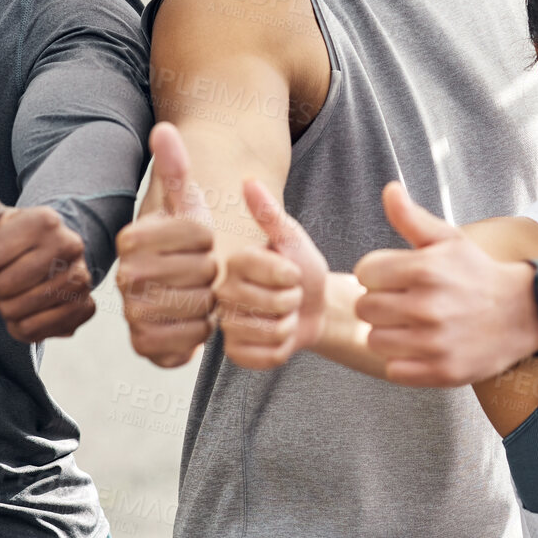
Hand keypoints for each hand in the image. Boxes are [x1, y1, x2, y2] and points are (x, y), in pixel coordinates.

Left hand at [0, 134, 96, 342]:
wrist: (50, 259)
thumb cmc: (10, 237)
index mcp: (44, 219)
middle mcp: (71, 246)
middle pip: (0, 288)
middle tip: (7, 273)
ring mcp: (83, 279)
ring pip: (16, 312)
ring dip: (8, 307)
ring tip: (20, 289)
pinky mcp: (86, 308)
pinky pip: (35, 332)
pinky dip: (25, 326)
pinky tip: (33, 307)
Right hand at [116, 122, 218, 367]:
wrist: (183, 295)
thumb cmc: (187, 245)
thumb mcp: (187, 205)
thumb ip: (176, 169)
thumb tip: (163, 128)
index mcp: (132, 237)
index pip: (199, 232)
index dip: (210, 237)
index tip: (199, 241)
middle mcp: (123, 275)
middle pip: (201, 271)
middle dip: (212, 272)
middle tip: (201, 272)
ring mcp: (130, 312)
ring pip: (196, 305)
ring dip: (209, 301)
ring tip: (199, 294)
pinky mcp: (143, 345)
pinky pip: (186, 341)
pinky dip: (199, 332)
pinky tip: (194, 321)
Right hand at [215, 179, 326, 369]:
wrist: (314, 307)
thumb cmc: (302, 269)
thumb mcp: (292, 239)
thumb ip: (269, 214)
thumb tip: (249, 181)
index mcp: (234, 262)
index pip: (275, 272)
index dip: (294, 276)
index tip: (291, 272)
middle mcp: (223, 293)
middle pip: (274, 304)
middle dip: (294, 301)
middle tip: (287, 295)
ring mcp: (227, 325)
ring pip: (272, 331)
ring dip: (289, 325)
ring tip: (283, 315)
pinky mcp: (235, 353)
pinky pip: (267, 356)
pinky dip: (283, 349)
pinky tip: (277, 337)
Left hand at [353, 182, 537, 386]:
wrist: (523, 313)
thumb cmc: (477, 273)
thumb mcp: (448, 239)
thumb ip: (411, 217)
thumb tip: (389, 189)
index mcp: (424, 268)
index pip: (364, 272)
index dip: (378, 274)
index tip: (397, 278)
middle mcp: (427, 306)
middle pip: (365, 308)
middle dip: (381, 303)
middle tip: (406, 302)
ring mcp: (434, 342)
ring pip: (374, 340)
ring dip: (389, 334)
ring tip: (413, 325)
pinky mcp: (441, 371)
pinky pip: (393, 369)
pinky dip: (403, 361)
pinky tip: (422, 347)